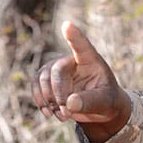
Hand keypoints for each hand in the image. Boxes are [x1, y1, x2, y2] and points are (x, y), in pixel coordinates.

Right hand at [34, 21, 132, 142]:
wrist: (99, 108)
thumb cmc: (106, 100)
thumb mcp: (105, 102)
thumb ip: (90, 101)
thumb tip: (69, 103)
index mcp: (90, 60)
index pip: (81, 45)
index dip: (74, 36)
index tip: (67, 25)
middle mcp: (71, 60)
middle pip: (56, 71)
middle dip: (58, 94)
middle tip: (67, 112)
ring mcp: (57, 68)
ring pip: (42, 78)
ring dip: (48, 100)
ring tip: (63, 117)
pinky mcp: (47, 80)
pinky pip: (36, 86)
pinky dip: (40, 102)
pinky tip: (49, 113)